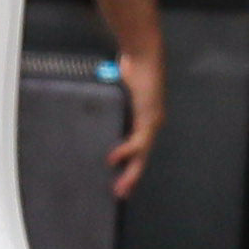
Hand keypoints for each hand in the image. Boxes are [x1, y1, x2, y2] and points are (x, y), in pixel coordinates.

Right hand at [111, 54, 162, 196]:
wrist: (145, 54)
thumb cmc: (133, 67)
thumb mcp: (120, 89)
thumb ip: (115, 100)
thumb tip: (95, 104)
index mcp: (145, 119)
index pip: (138, 149)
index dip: (130, 165)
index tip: (119, 179)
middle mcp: (152, 123)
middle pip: (142, 157)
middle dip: (131, 176)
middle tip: (121, 193)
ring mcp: (152, 122)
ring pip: (142, 155)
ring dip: (131, 172)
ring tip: (120, 188)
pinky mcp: (150, 117)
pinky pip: (138, 140)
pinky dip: (126, 151)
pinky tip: (113, 159)